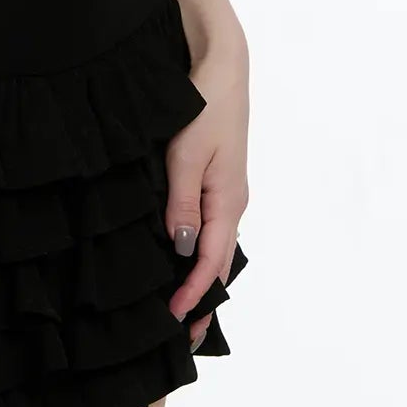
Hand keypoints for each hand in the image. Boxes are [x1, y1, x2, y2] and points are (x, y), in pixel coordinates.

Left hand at [163, 45, 249, 349]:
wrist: (222, 67)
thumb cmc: (203, 107)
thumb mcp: (186, 155)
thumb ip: (182, 203)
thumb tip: (182, 249)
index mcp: (228, 200)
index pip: (211, 261)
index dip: (193, 294)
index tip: (175, 321)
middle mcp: (231, 202)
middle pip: (218, 263)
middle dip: (203, 300)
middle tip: (185, 338)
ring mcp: (226, 192)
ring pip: (214, 247)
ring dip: (200, 279)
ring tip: (184, 312)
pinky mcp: (217, 180)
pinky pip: (209, 228)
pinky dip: (199, 254)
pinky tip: (183, 261)